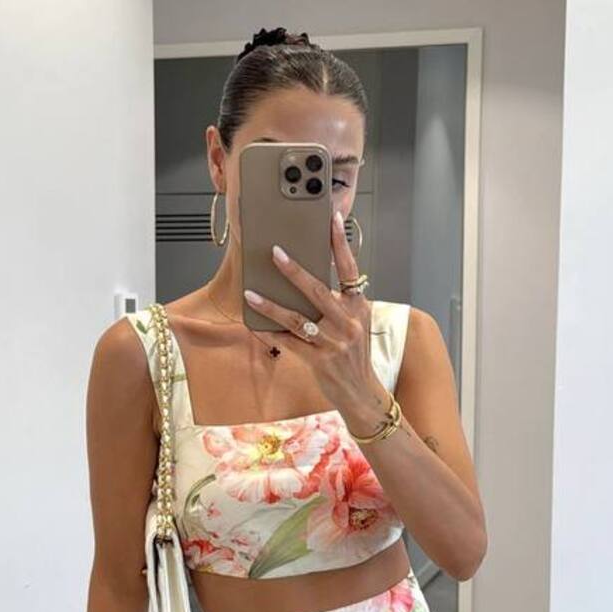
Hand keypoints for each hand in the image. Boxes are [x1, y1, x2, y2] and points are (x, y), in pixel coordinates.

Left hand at [242, 209, 389, 431]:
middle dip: (294, 270)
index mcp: (359, 307)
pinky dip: (269, 332)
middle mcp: (348, 323)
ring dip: (271, 305)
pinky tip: (253, 323)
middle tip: (275, 252)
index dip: (340, 243)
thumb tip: (307, 278)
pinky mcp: (320, 361)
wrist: (362, 393)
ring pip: (297, 318)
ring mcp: (334, 343)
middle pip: (318, 290)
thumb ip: (339, 303)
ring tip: (250, 292)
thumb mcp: (355, 324)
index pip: (350, 269)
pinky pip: (288, 342)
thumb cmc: (354, 354)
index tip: (330, 218)